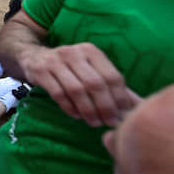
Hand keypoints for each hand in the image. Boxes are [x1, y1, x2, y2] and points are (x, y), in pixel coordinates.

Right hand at [21, 43, 140, 126]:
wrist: (33, 56)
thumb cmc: (69, 68)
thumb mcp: (91, 70)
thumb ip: (114, 87)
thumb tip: (140, 106)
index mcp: (91, 51)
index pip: (112, 76)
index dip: (120, 98)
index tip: (124, 116)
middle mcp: (74, 52)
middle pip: (95, 84)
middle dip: (105, 107)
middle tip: (110, 122)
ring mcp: (55, 61)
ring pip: (76, 89)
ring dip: (87, 109)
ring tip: (94, 122)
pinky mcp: (40, 71)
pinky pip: (57, 93)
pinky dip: (69, 107)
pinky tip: (76, 115)